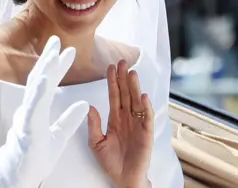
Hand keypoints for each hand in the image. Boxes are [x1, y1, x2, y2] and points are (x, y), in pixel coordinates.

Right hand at [0, 36, 89, 187]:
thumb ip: (69, 120)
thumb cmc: (33, 158)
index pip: (48, 84)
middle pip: (39, 80)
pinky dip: (38, 93)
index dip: (57, 67)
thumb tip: (85, 104)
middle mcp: (29, 110)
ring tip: (52, 54)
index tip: (68, 51)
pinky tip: (45, 80)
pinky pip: (32, 109)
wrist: (17, 178)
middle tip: (56, 40)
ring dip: (43, 70)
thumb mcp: (58, 137)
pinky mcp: (26, 130)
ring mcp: (26, 119)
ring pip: (34, 90)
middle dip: (48, 59)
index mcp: (37, 111)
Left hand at [87, 60, 153, 187]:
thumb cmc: (111, 163)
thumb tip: (90, 107)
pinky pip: (146, 118)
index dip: (112, 82)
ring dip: (134, 88)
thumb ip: (93, 125)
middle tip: (122, 61)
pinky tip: (143, 96)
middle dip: (123, 78)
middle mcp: (127, 119)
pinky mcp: (146, 134)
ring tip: (132, 73)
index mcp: (115, 119)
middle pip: (126, 94)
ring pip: (136, 102)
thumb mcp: (96, 143)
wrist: (123, 179)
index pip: (114, 96)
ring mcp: (137, 125)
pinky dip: (145, 107)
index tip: (109, 67)